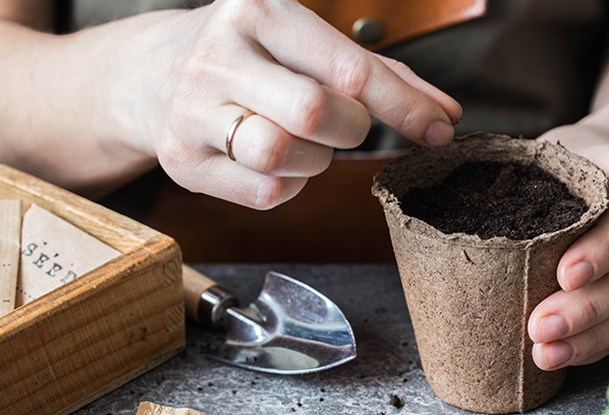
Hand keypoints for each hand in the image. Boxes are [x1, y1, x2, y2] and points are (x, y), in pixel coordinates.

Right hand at [116, 0, 459, 207]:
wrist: (152, 75)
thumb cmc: (255, 57)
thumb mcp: (307, 44)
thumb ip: (380, 75)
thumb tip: (446, 114)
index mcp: (259, 11)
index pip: (347, 67)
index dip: (403, 104)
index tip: (440, 129)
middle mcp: (218, 56)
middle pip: (316, 113)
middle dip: (352, 128)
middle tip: (346, 123)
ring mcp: (192, 110)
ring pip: (284, 156)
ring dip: (316, 159)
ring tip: (303, 139)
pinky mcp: (181, 161)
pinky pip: (265, 192)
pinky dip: (290, 185)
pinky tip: (278, 161)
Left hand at [528, 125, 608, 369]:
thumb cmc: (571, 160)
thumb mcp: (556, 151)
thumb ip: (533, 176)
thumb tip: (470, 208)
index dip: (601, 250)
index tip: (564, 275)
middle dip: (588, 308)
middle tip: (541, 327)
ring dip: (590, 336)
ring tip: (546, 353)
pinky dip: (597, 345)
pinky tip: (564, 356)